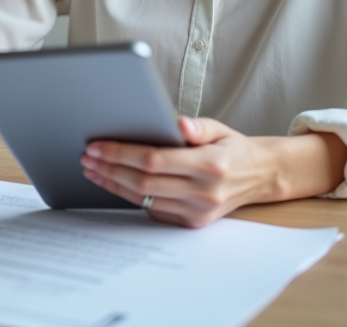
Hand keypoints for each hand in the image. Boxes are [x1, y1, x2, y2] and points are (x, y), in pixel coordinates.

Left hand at [81, 117, 276, 227]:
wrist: (259, 177)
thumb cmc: (233, 149)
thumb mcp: (220, 129)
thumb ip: (198, 126)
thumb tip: (177, 123)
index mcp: (210, 165)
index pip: (155, 160)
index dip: (122, 154)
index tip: (97, 146)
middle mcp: (204, 192)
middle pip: (144, 183)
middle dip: (110, 169)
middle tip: (87, 157)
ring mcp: (198, 212)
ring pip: (145, 199)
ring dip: (114, 184)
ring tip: (94, 169)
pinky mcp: (192, 223)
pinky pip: (153, 211)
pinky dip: (130, 197)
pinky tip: (114, 182)